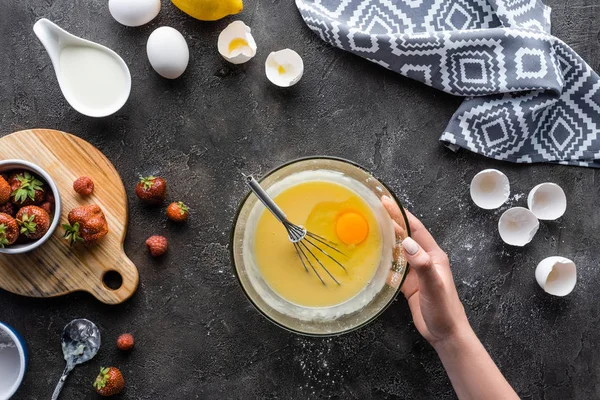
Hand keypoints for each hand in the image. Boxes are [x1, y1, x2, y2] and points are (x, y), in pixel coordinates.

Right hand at [382, 196, 470, 346]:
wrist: (446, 334)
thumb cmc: (444, 310)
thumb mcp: (434, 286)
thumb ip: (422, 264)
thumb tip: (407, 242)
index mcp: (433, 255)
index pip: (415, 229)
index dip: (400, 214)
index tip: (386, 202)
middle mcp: (424, 259)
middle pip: (405, 235)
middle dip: (390, 221)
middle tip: (372, 209)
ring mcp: (416, 271)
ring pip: (398, 250)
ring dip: (385, 239)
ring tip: (367, 228)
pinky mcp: (408, 284)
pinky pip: (394, 267)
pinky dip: (383, 260)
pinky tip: (371, 256)